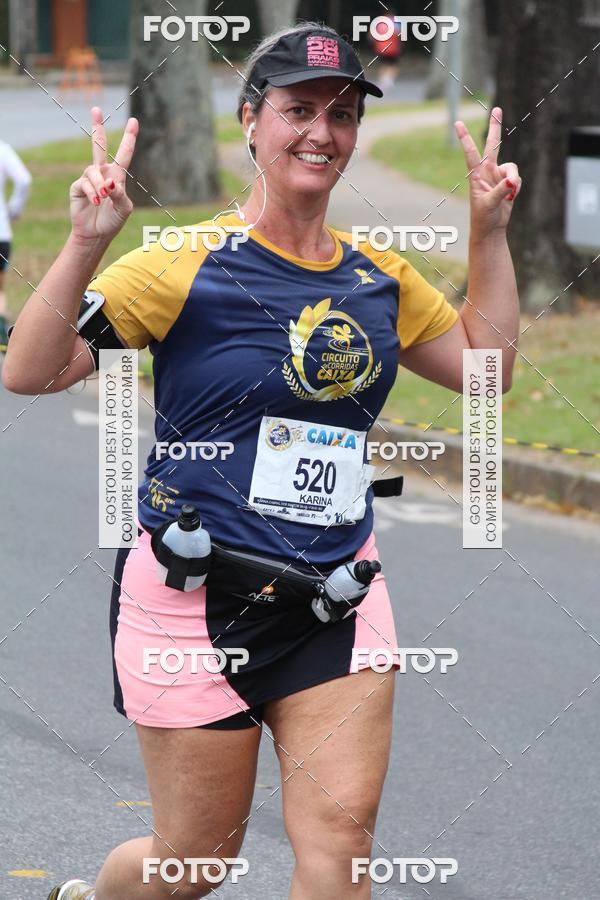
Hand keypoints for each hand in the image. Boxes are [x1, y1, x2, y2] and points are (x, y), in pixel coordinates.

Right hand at [69, 106, 138, 241]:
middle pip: (99, 146)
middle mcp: (103, 173)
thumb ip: (120, 195)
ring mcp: (89, 178)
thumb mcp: (123, 209)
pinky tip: (96, 201)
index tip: (134, 121)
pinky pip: (85, 183)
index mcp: (117, 176)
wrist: (96, 234)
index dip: (129, 138)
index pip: (124, 154)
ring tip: (102, 199)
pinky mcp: (78, 186)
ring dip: (99, 185)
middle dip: (97, 127)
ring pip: (94, 172)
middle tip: (96, 109)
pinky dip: (92, 192)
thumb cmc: (112, 221)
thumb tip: (109, 182)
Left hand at [455, 107, 520, 239]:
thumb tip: (512, 181)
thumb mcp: (490, 204)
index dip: (465, 138)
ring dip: (513, 180)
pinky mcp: (508, 182)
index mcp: (476, 175)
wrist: (491, 229)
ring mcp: (498, 176)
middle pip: (493, 145)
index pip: (470, 153)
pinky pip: (517, 179)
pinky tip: (511, 197)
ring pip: (512, 168)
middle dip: (495, 127)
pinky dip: (517, 188)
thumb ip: (501, 190)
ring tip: (510, 194)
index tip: (457, 124)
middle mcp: (487, 171)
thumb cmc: (484, 218)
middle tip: (497, 109)